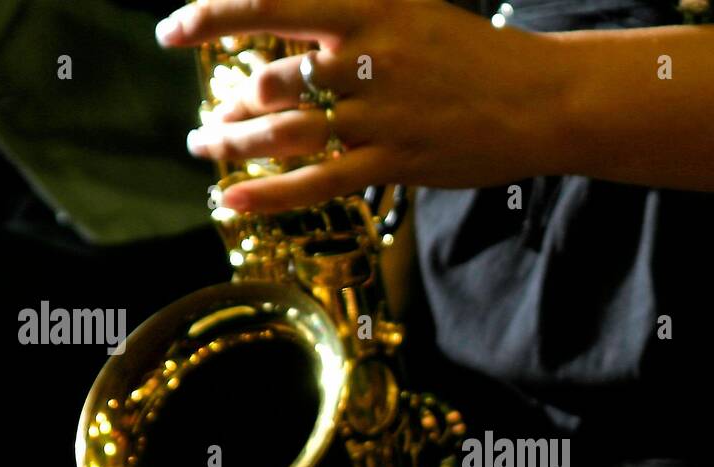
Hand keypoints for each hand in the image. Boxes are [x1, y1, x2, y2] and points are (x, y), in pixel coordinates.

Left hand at [156, 0, 563, 211]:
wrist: (541, 99)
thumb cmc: (474, 53)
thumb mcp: (411, 8)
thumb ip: (347, 13)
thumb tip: (287, 36)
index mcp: (369, 7)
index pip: (269, 4)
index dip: (210, 15)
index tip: (172, 30)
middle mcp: (368, 59)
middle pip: (270, 82)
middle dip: (228, 105)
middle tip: (208, 124)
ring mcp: (381, 116)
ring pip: (286, 134)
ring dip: (233, 143)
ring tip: (206, 148)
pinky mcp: (395, 163)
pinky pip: (318, 182)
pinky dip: (269, 193)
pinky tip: (230, 199)